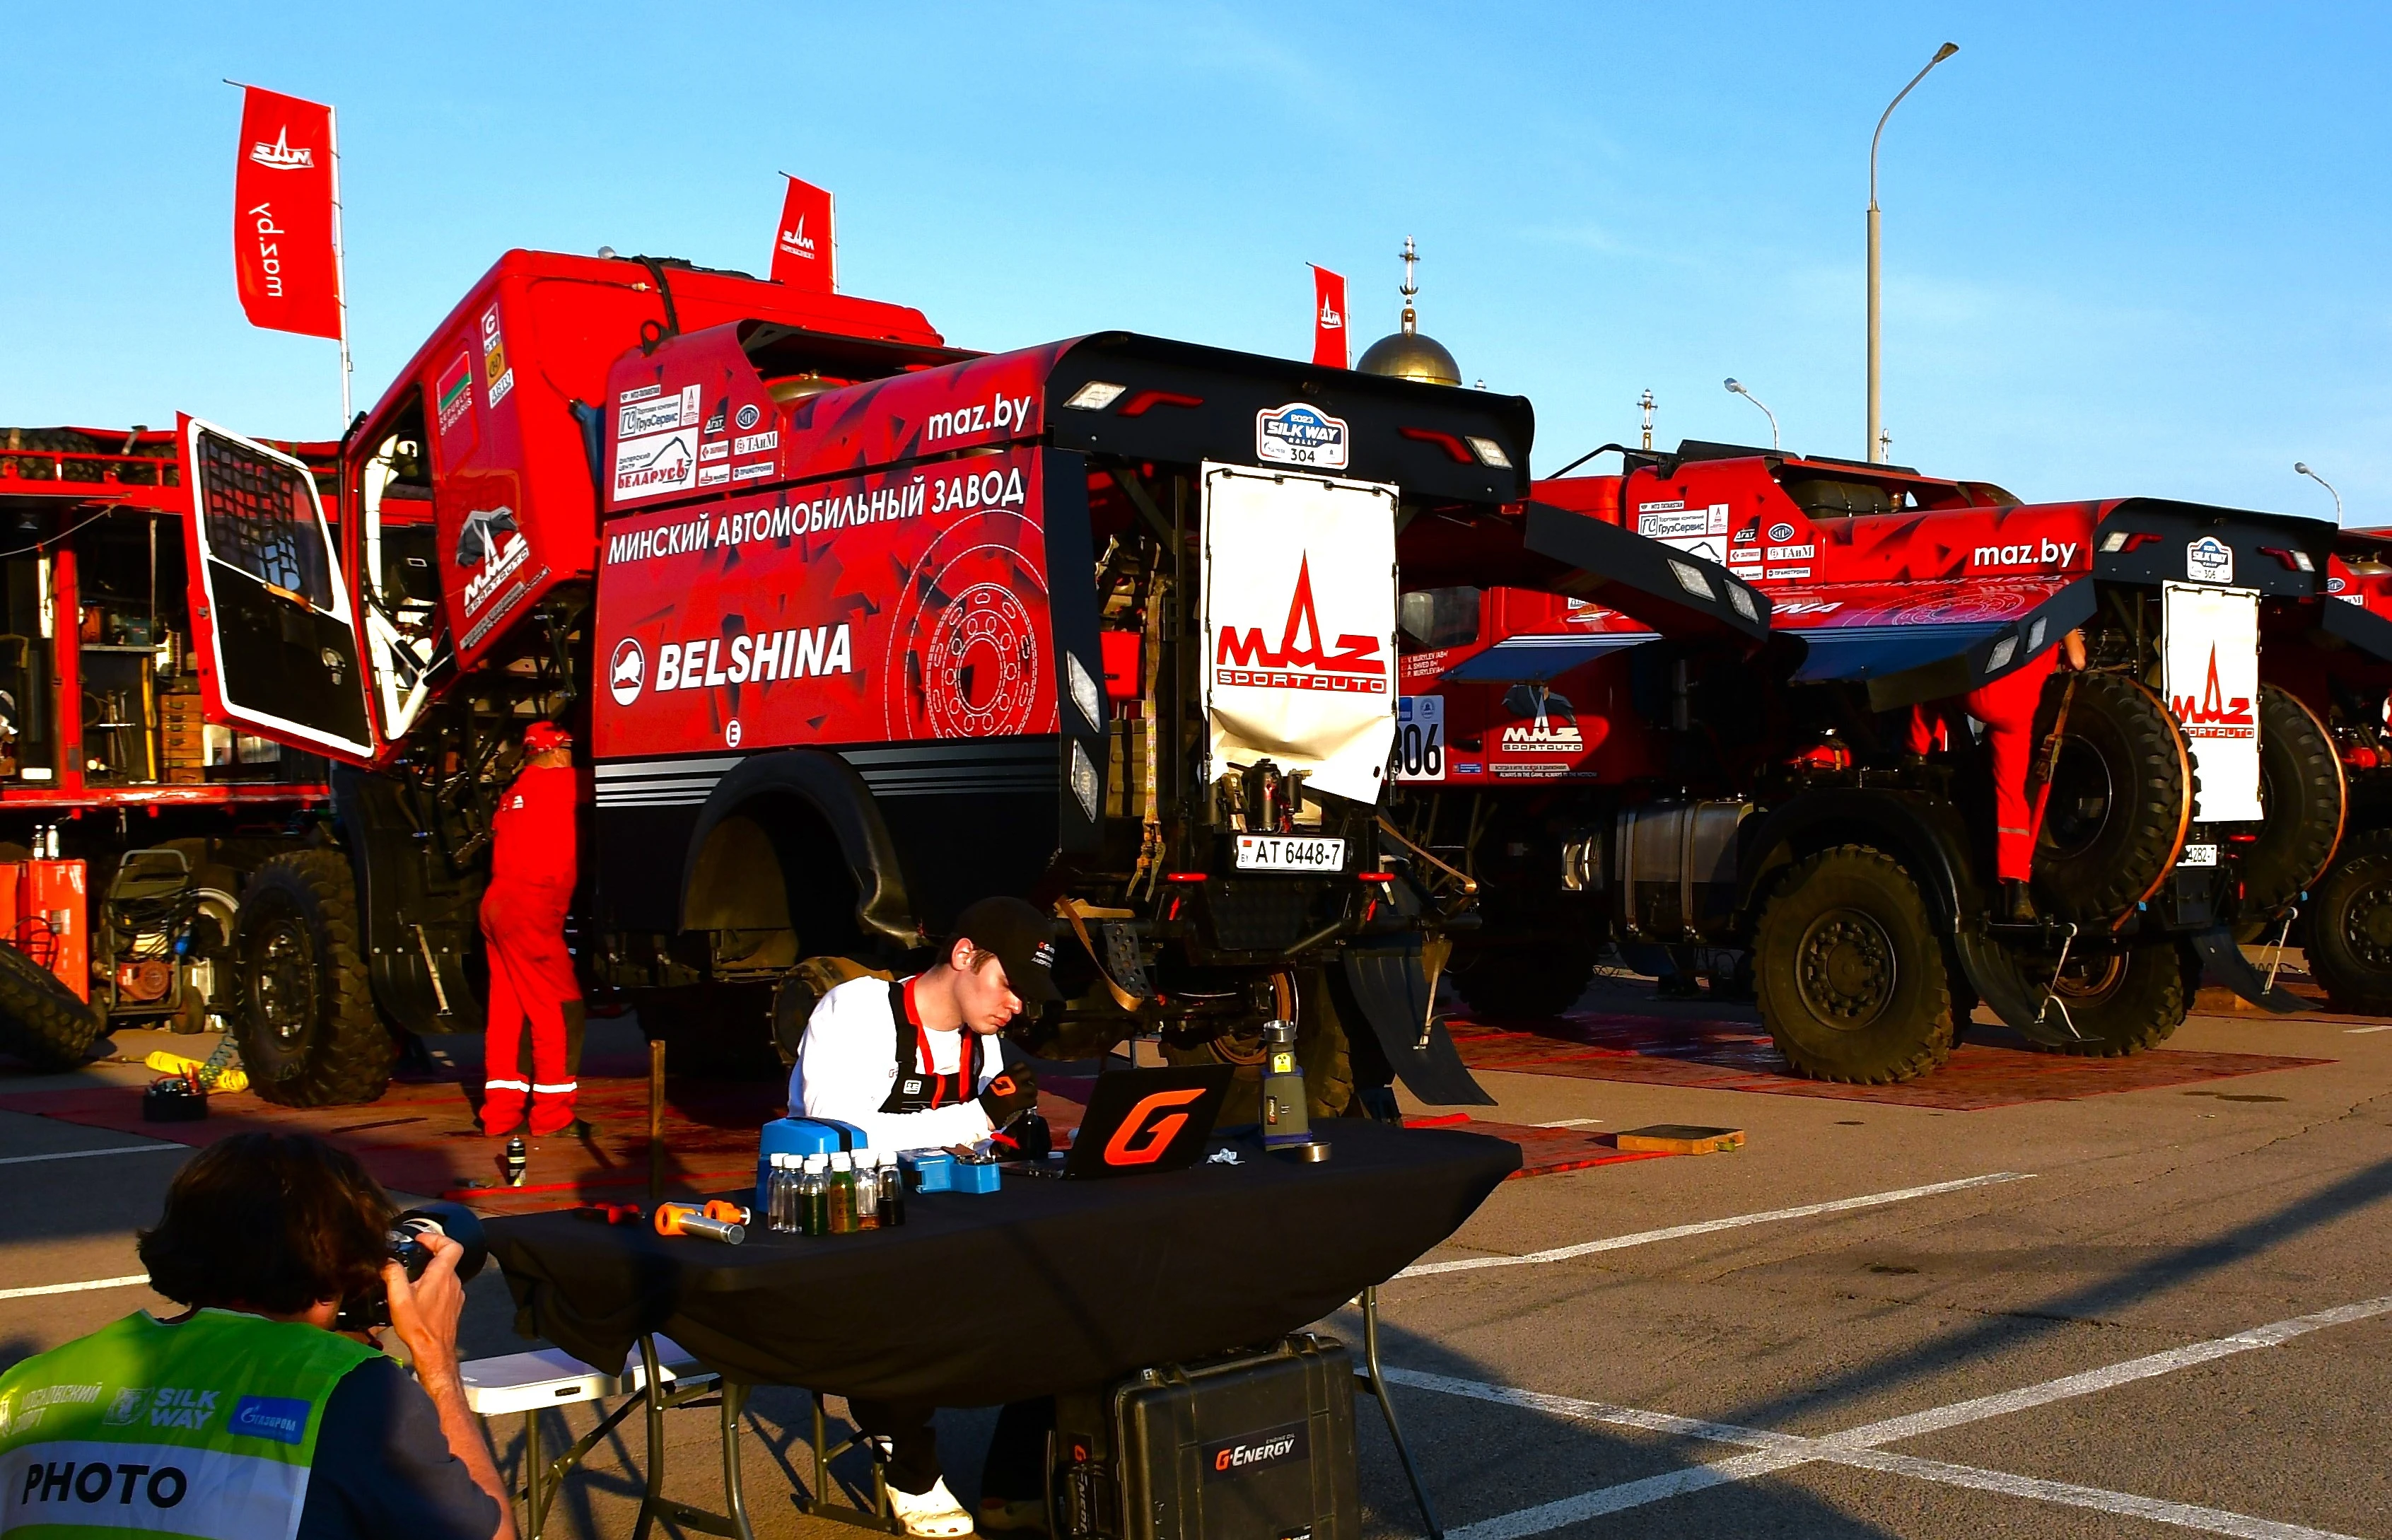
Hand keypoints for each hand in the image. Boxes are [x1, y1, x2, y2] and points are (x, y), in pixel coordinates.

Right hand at [384, 1232, 466, 1386]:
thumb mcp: (399, 1298)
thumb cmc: (418, 1326)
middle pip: (447, 1258)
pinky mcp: (454, 1306)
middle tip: (413, 1254)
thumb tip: (387, 1261)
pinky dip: (435, 1284)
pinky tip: (419, 1295)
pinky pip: (446, 1287)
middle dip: (430, 1252)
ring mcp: (456, 1294)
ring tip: (412, 1275)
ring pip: (446, 1273)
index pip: (451, 1245)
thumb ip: (393, 1275)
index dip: (437, 1237)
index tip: (420, 1239)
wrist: (434, 1351)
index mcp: (442, 1275)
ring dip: (432, 1270)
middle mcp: (454, 1281)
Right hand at [977, 1063, 1037, 1125]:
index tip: (1025, 1075)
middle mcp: (1014, 1079)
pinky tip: (1026, 1106)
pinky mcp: (1023, 1101)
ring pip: (1033, 1088)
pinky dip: (1030, 1103)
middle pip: (1029, 1073)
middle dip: (1031, 1079)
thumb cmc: (988, 1099)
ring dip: (1032, 1093)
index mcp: (1006, 1074)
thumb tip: (1015, 1078)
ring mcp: (1020, 1090)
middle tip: (1029, 1086)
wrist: (986, 1112)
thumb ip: (1005, 1078)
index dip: (1024, 1070)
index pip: (1021, 1065)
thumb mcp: (995, 1083)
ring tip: (1028, 1097)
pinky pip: (1032, 1100)